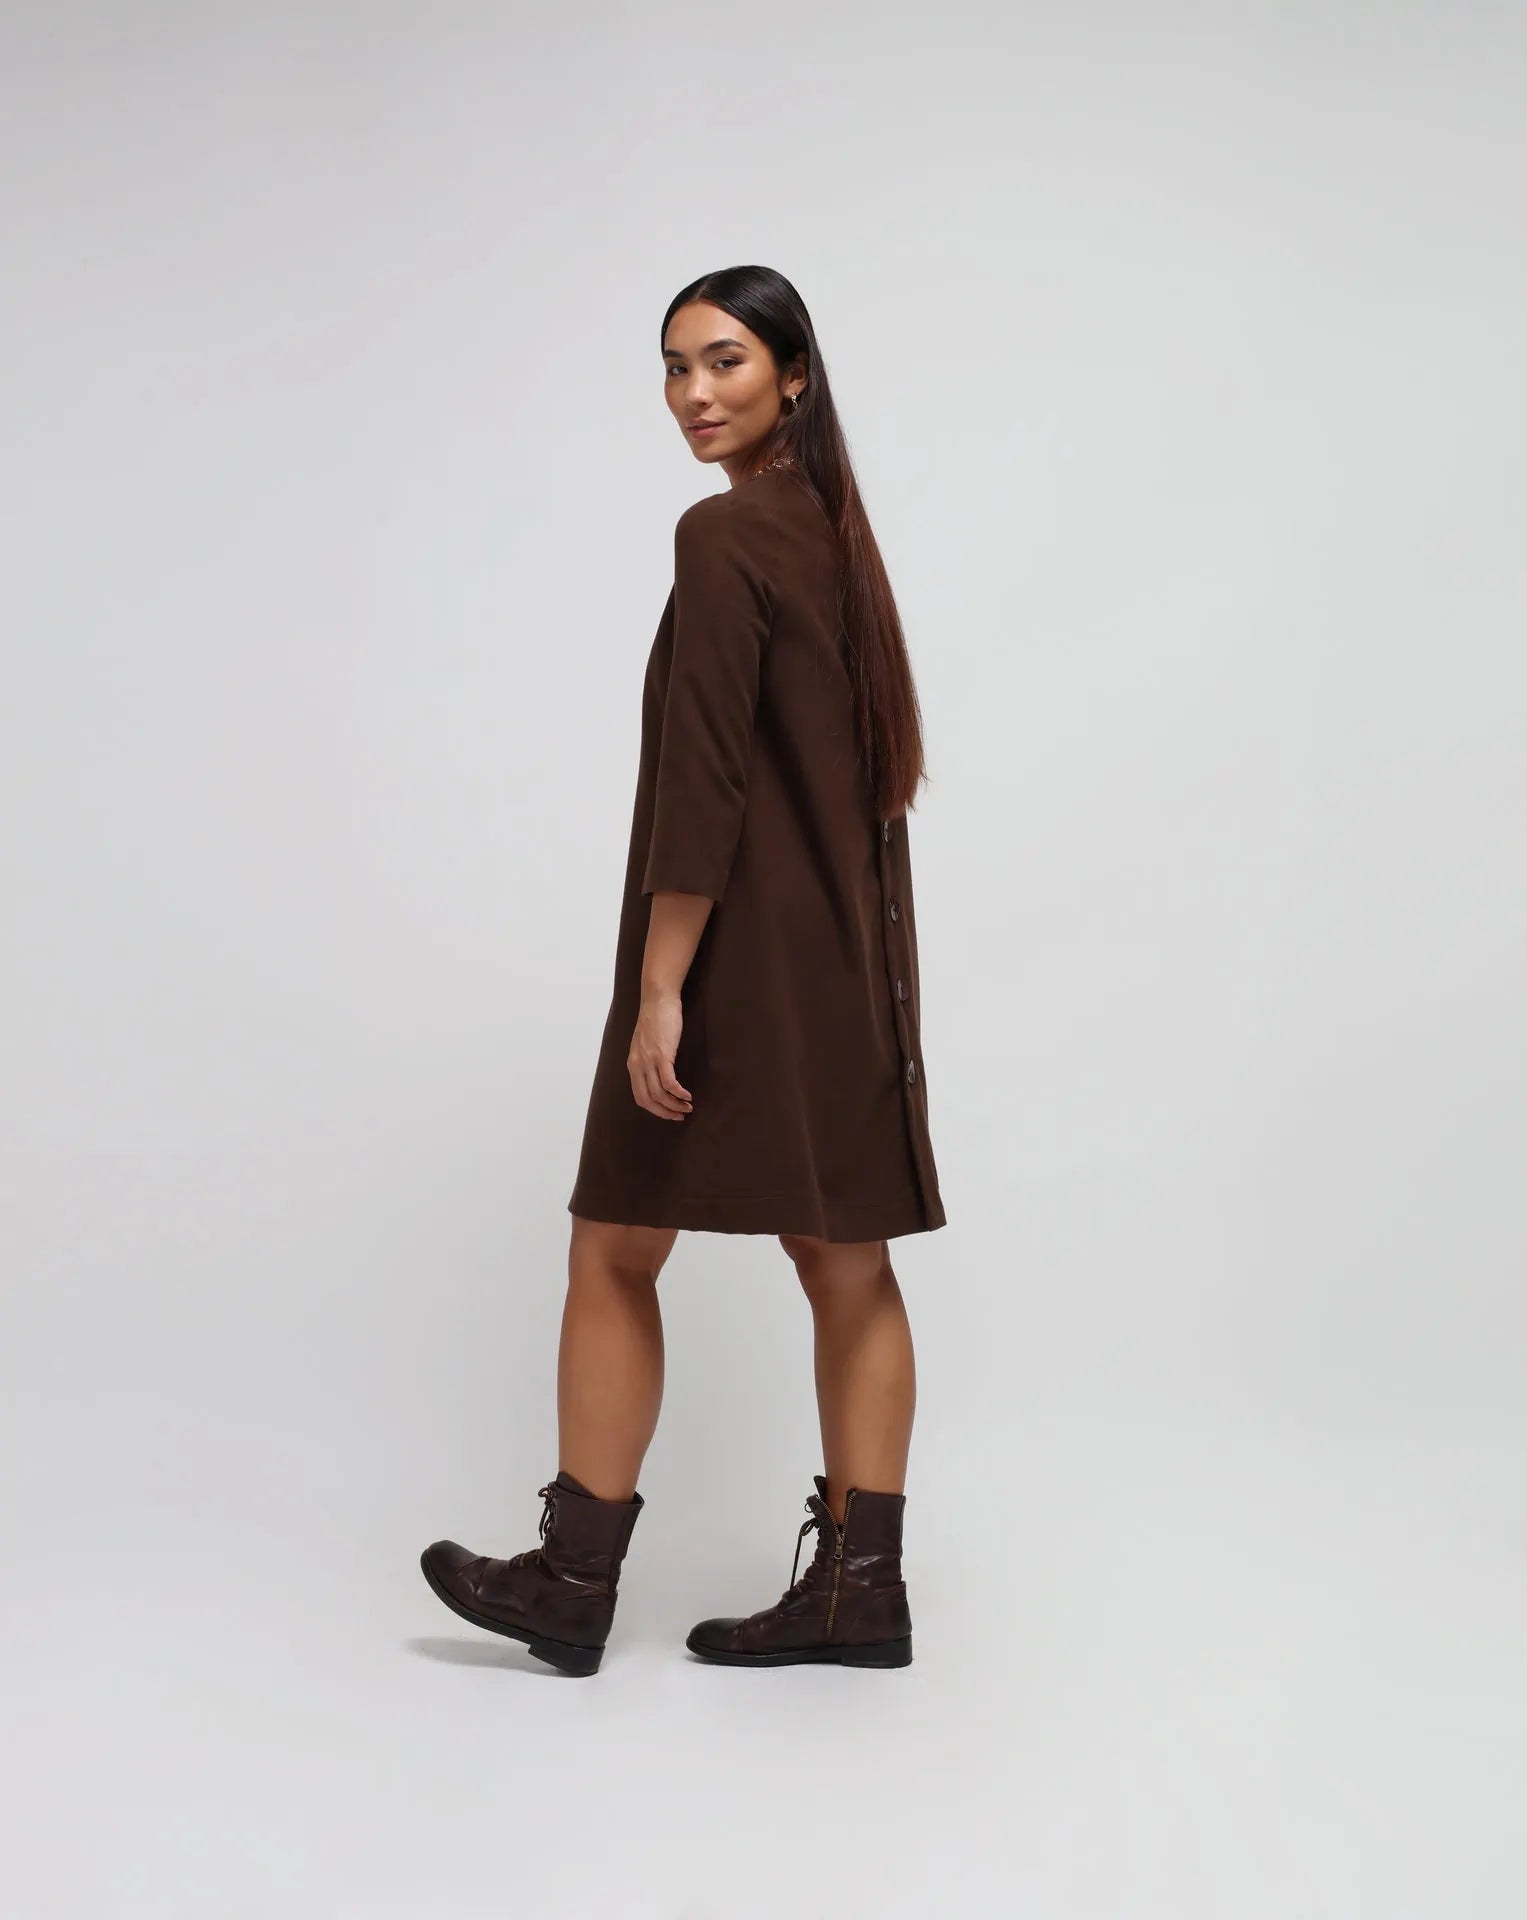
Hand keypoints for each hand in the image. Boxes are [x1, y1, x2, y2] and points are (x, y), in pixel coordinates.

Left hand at [627, 989, 693, 1119]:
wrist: (658, 999)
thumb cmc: (656, 1018)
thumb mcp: (646, 1043)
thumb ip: (648, 1059)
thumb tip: (658, 1074)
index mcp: (633, 1064)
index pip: (640, 1097)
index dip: (656, 1109)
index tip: (670, 1112)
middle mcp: (637, 1065)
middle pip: (648, 1100)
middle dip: (665, 1112)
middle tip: (680, 1115)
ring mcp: (648, 1060)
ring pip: (659, 1094)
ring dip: (675, 1105)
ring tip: (688, 1106)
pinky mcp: (662, 1055)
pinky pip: (669, 1082)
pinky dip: (678, 1093)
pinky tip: (687, 1095)